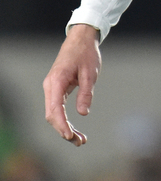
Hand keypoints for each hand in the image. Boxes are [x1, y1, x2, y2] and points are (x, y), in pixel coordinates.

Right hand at [43, 24, 100, 146]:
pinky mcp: (57, 88)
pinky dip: (65, 119)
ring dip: (64, 127)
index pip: (55, 109)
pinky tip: (74, 129)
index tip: (70, 136)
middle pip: (52, 115)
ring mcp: (52, 87)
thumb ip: (86, 93)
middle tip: (80, 142)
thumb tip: (83, 113)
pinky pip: (58, 108)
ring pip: (54, 113)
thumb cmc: (86, 53)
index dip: (61, 125)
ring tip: (80, 140)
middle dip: (64, 130)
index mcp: (57, 81)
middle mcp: (50, 85)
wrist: (81, 38)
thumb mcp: (90, 73)